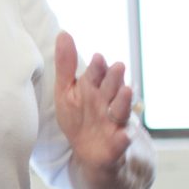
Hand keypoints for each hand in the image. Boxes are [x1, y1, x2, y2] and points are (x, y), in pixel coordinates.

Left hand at [53, 31, 135, 173]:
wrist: (90, 155)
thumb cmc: (79, 118)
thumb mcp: (67, 92)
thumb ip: (66, 65)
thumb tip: (63, 33)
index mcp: (94, 89)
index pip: (96, 75)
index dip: (97, 68)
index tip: (97, 58)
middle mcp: (107, 103)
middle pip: (112, 89)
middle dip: (114, 79)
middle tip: (117, 67)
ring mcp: (114, 124)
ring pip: (120, 111)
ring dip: (123, 102)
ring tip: (125, 91)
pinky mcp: (117, 146)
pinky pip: (121, 143)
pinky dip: (124, 139)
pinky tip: (125, 135)